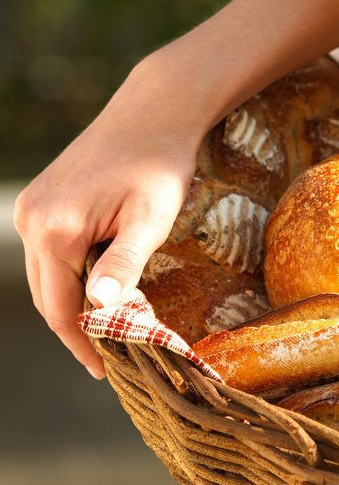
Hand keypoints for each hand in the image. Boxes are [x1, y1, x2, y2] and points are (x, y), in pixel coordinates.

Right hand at [14, 58, 202, 378]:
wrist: (154, 112)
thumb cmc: (160, 165)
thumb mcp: (151, 219)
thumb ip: (124, 263)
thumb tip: (98, 307)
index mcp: (54, 231)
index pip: (61, 309)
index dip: (84, 344)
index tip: (108, 371)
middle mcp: (31, 219)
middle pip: (48, 295)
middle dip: (76, 329)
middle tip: (110, 358)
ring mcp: (32, 207)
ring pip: (47, 275)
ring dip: (72, 303)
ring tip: (107, 330)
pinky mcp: (42, 198)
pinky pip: (50, 251)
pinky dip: (69, 274)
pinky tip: (98, 287)